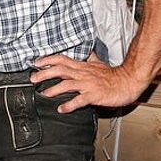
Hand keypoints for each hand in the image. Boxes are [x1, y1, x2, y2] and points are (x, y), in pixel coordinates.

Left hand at [30, 54, 147, 112]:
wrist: (127, 82)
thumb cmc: (113, 75)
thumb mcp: (98, 63)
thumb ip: (90, 58)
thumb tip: (86, 52)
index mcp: (82, 66)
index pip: (61, 59)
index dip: (47, 60)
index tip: (36, 63)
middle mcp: (82, 74)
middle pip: (60, 70)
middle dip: (44, 73)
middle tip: (33, 78)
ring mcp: (87, 84)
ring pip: (67, 84)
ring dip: (53, 89)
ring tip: (44, 94)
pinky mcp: (94, 95)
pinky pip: (79, 100)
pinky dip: (69, 105)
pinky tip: (61, 109)